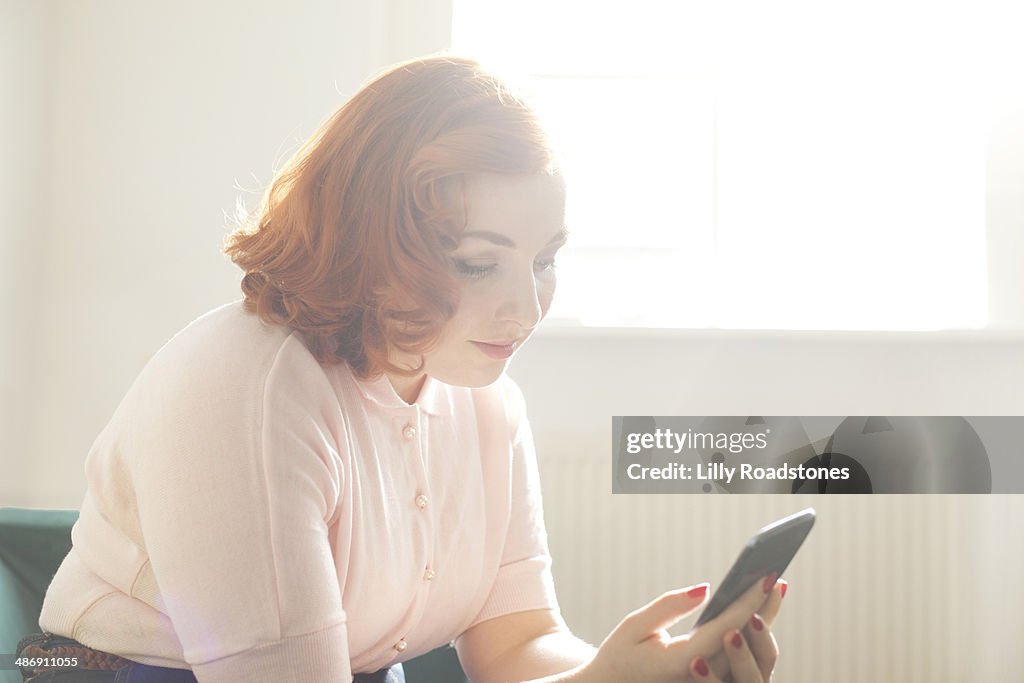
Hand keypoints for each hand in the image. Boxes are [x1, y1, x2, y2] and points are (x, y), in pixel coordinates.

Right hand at [577, 575, 779, 682]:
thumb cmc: (621, 657)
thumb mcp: (635, 626)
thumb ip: (669, 607)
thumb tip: (705, 589)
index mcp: (681, 664)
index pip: (725, 630)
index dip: (749, 603)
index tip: (767, 578)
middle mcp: (700, 680)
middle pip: (746, 644)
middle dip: (764, 609)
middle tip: (777, 579)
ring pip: (751, 659)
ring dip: (764, 624)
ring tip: (773, 592)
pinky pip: (742, 664)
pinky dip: (754, 638)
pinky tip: (758, 615)